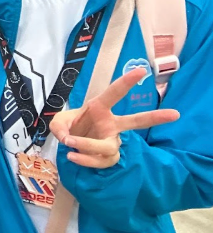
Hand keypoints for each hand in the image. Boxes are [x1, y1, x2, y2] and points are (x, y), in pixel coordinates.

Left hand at [50, 68, 179, 168]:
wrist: (69, 145)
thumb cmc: (69, 127)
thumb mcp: (58, 122)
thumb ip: (59, 126)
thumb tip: (67, 137)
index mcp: (99, 108)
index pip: (114, 94)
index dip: (126, 82)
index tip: (142, 71)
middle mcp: (110, 124)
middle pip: (135, 121)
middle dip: (155, 118)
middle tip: (175, 114)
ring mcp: (112, 141)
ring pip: (107, 147)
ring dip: (87, 145)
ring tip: (70, 142)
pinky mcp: (109, 157)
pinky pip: (101, 160)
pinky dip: (85, 159)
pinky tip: (72, 156)